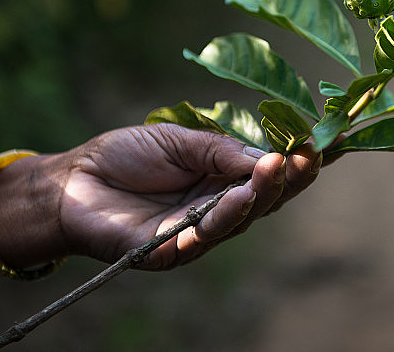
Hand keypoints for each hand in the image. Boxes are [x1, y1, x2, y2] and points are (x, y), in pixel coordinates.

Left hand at [55, 124, 321, 268]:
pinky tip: (238, 199)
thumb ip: (221, 150)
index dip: (295, 164)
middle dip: (287, 179)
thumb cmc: (125, 156)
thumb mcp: (180, 142)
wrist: (72, 180)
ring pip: (238, 220)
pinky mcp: (167, 252)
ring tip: (276, 169)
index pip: (267, 175)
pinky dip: (222, 219)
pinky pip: (201, 239)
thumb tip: (270, 154)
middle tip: (306, 157)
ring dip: (259, 195)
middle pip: (263, 201)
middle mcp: (216, 210)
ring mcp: (194, 234)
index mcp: (222, 180)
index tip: (321, 146)